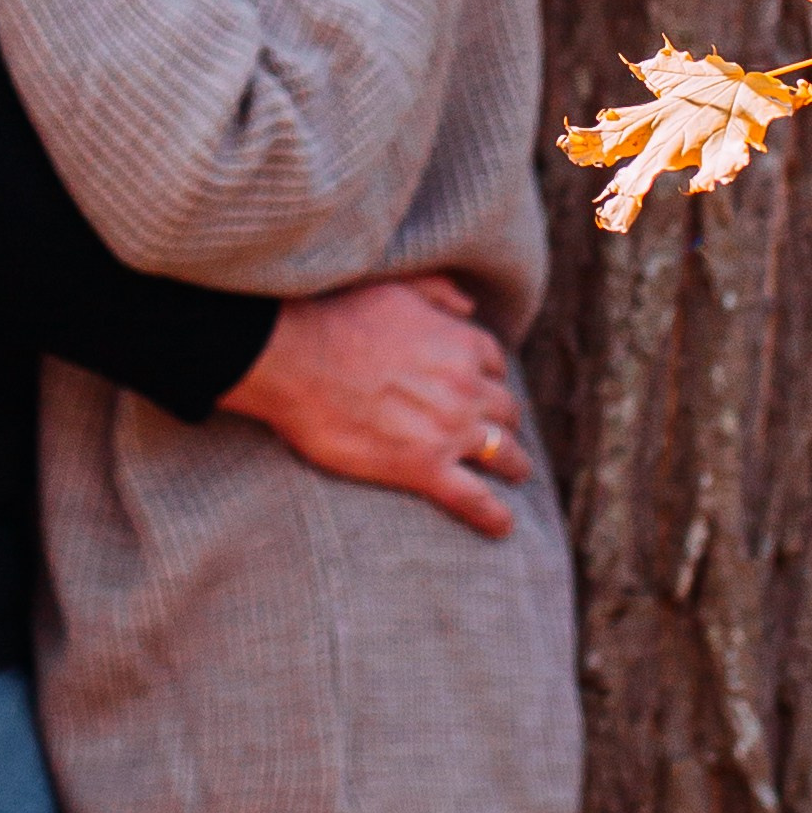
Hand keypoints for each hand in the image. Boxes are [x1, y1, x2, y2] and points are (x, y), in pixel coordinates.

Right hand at [221, 277, 531, 539]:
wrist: (297, 360)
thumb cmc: (337, 318)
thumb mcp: (397, 286)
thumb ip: (438, 292)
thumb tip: (469, 304)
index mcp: (462, 343)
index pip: (495, 366)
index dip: (489, 379)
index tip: (481, 390)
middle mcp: (467, 387)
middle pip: (506, 410)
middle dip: (504, 421)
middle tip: (497, 433)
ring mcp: (450, 430)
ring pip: (504, 454)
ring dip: (513, 464)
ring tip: (514, 473)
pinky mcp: (424, 468)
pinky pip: (475, 499)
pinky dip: (494, 515)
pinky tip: (502, 526)